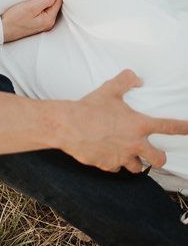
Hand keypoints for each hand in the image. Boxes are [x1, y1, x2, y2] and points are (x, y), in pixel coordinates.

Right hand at [1, 0, 61, 41]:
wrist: (3, 30)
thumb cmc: (15, 19)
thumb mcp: (31, 7)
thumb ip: (46, 0)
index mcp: (49, 19)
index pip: (58, 1)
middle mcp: (48, 23)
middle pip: (55, 5)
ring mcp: (42, 24)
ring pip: (50, 8)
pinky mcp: (36, 23)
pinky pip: (44, 11)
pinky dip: (45, 3)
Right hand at [59, 69, 187, 172]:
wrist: (69, 125)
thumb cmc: (90, 108)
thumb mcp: (109, 89)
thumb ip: (125, 81)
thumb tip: (135, 77)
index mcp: (138, 125)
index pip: (168, 127)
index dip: (183, 128)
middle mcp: (134, 143)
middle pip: (158, 159)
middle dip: (159, 158)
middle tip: (154, 154)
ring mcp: (121, 157)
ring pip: (137, 167)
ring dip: (135, 162)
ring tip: (128, 154)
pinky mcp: (108, 165)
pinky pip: (116, 168)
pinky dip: (114, 163)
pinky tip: (107, 155)